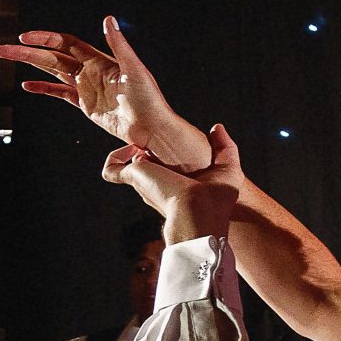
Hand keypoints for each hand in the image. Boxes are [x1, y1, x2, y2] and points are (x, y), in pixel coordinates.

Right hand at [0, 18, 209, 166]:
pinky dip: (44, 88)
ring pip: (53, 72)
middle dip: (29, 52)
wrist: (152, 128)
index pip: (67, 44)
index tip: (25, 37)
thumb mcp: (134, 69)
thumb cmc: (149, 99)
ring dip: (31, 65)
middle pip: (54, 57)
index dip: (46, 39)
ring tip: (7, 58)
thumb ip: (118, 45)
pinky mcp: (86, 105)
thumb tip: (108, 19)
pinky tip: (28, 84)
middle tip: (3, 49)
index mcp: (101, 61)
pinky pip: (60, 93)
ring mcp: (87, 88)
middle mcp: (91, 71)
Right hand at [103, 126, 243, 243]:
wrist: (196, 213)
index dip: (170, 151)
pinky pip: (112, 170)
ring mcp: (147, 181)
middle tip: (153, 132)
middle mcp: (163, 182)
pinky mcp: (134, 177)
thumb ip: (223, 146)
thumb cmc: (215, 197)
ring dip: (135, 147)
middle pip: (151, 161)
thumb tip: (215, 127)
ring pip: (133, 162)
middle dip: (150, 147)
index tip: (171, 137)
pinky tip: (130, 148)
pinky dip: (115, 157)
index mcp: (182, 180)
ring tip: (142, 134)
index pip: (171, 164)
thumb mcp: (227, 167)